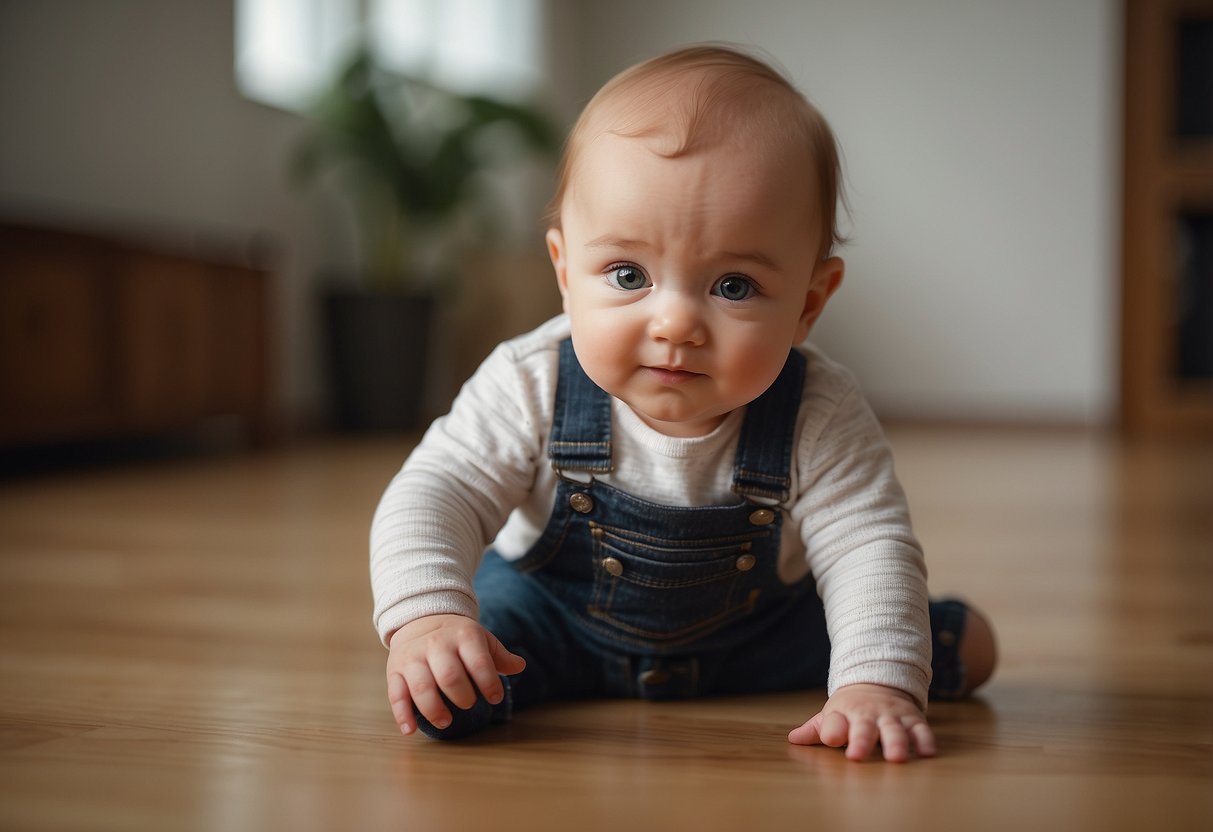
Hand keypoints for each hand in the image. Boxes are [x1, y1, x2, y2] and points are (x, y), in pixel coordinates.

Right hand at [386, 613, 525, 735]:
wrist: (419, 619)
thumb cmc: (456, 636)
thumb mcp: (480, 638)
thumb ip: (499, 655)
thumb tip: (520, 666)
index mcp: (463, 636)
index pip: (478, 661)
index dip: (489, 683)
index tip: (494, 698)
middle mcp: (436, 645)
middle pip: (449, 676)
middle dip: (462, 696)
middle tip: (469, 705)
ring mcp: (413, 658)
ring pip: (422, 687)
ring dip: (434, 709)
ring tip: (445, 722)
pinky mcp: (394, 671)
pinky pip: (396, 694)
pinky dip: (402, 714)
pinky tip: (410, 730)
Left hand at [787, 683, 935, 761]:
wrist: (879, 680)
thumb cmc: (851, 708)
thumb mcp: (831, 714)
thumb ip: (815, 729)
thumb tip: (793, 739)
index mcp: (843, 713)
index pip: (834, 722)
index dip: (832, 730)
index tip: (831, 739)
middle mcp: (868, 714)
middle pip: (864, 727)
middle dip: (861, 740)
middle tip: (856, 756)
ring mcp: (891, 716)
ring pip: (894, 730)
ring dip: (896, 743)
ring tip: (896, 759)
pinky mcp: (912, 719)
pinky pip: (921, 729)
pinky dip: (925, 740)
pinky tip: (927, 754)